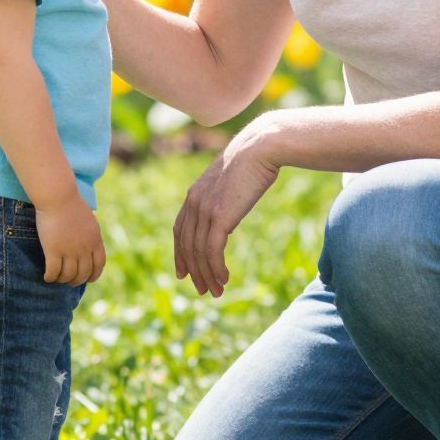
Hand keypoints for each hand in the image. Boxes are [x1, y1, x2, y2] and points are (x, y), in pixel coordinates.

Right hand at [35, 193, 105, 285]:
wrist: (58, 197)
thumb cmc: (71, 204)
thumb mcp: (89, 220)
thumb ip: (91, 235)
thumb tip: (91, 245)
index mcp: (95, 240)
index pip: (99, 264)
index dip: (94, 275)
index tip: (89, 279)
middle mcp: (84, 248)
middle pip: (83, 273)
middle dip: (77, 280)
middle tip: (70, 282)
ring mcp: (69, 250)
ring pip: (68, 275)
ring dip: (62, 280)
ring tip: (57, 279)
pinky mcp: (54, 250)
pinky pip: (53, 271)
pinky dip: (50, 277)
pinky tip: (47, 277)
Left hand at [173, 124, 280, 297]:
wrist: (260, 148)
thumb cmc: (252, 162)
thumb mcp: (230, 182)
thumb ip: (222, 198)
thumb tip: (227, 214)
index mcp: (194, 195)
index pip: (179, 231)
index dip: (180, 254)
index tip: (183, 273)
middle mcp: (194, 203)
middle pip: (187, 246)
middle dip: (194, 271)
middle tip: (203, 290)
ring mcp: (205, 210)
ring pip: (199, 252)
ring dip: (207, 275)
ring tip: (216, 291)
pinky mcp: (219, 216)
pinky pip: (212, 251)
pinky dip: (215, 269)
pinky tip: (224, 278)